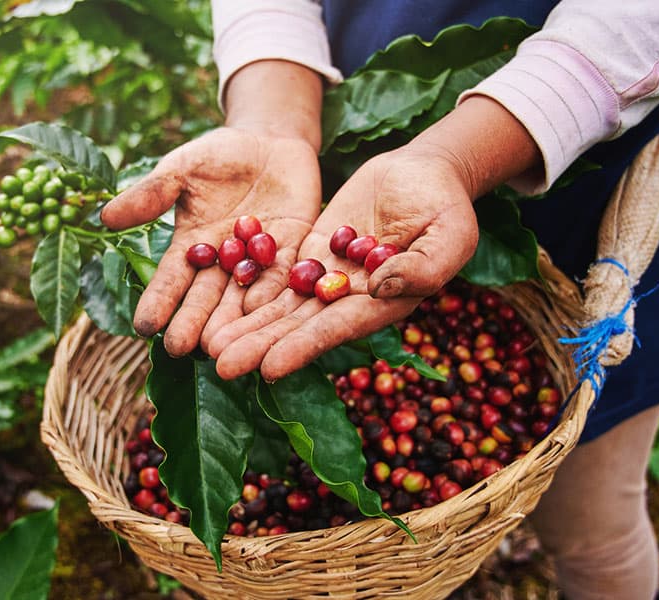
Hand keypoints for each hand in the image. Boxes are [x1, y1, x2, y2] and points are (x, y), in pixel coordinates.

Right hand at [100, 126, 320, 355]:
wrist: (269, 141)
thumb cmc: (217, 155)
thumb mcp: (181, 169)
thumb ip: (151, 194)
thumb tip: (105, 217)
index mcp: (191, 247)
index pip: (171, 280)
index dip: (158, 301)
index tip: (144, 325)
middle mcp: (222, 263)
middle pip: (206, 298)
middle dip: (193, 322)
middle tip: (181, 348)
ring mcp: (257, 261)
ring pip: (243, 297)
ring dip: (232, 322)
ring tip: (220, 346)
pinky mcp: (293, 252)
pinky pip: (283, 276)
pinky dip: (273, 294)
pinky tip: (263, 313)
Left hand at [202, 146, 479, 380]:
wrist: (424, 173)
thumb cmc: (447, 206)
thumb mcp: (450, 235)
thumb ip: (422, 266)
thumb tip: (378, 287)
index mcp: (383, 304)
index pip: (336, 330)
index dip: (302, 348)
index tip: (269, 368)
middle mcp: (349, 300)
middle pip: (298, 326)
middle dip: (260, 346)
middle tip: (220, 365)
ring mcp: (326, 277)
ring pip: (280, 305)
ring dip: (246, 325)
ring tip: (208, 345)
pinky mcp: (310, 253)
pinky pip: (276, 273)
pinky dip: (249, 288)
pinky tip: (217, 302)